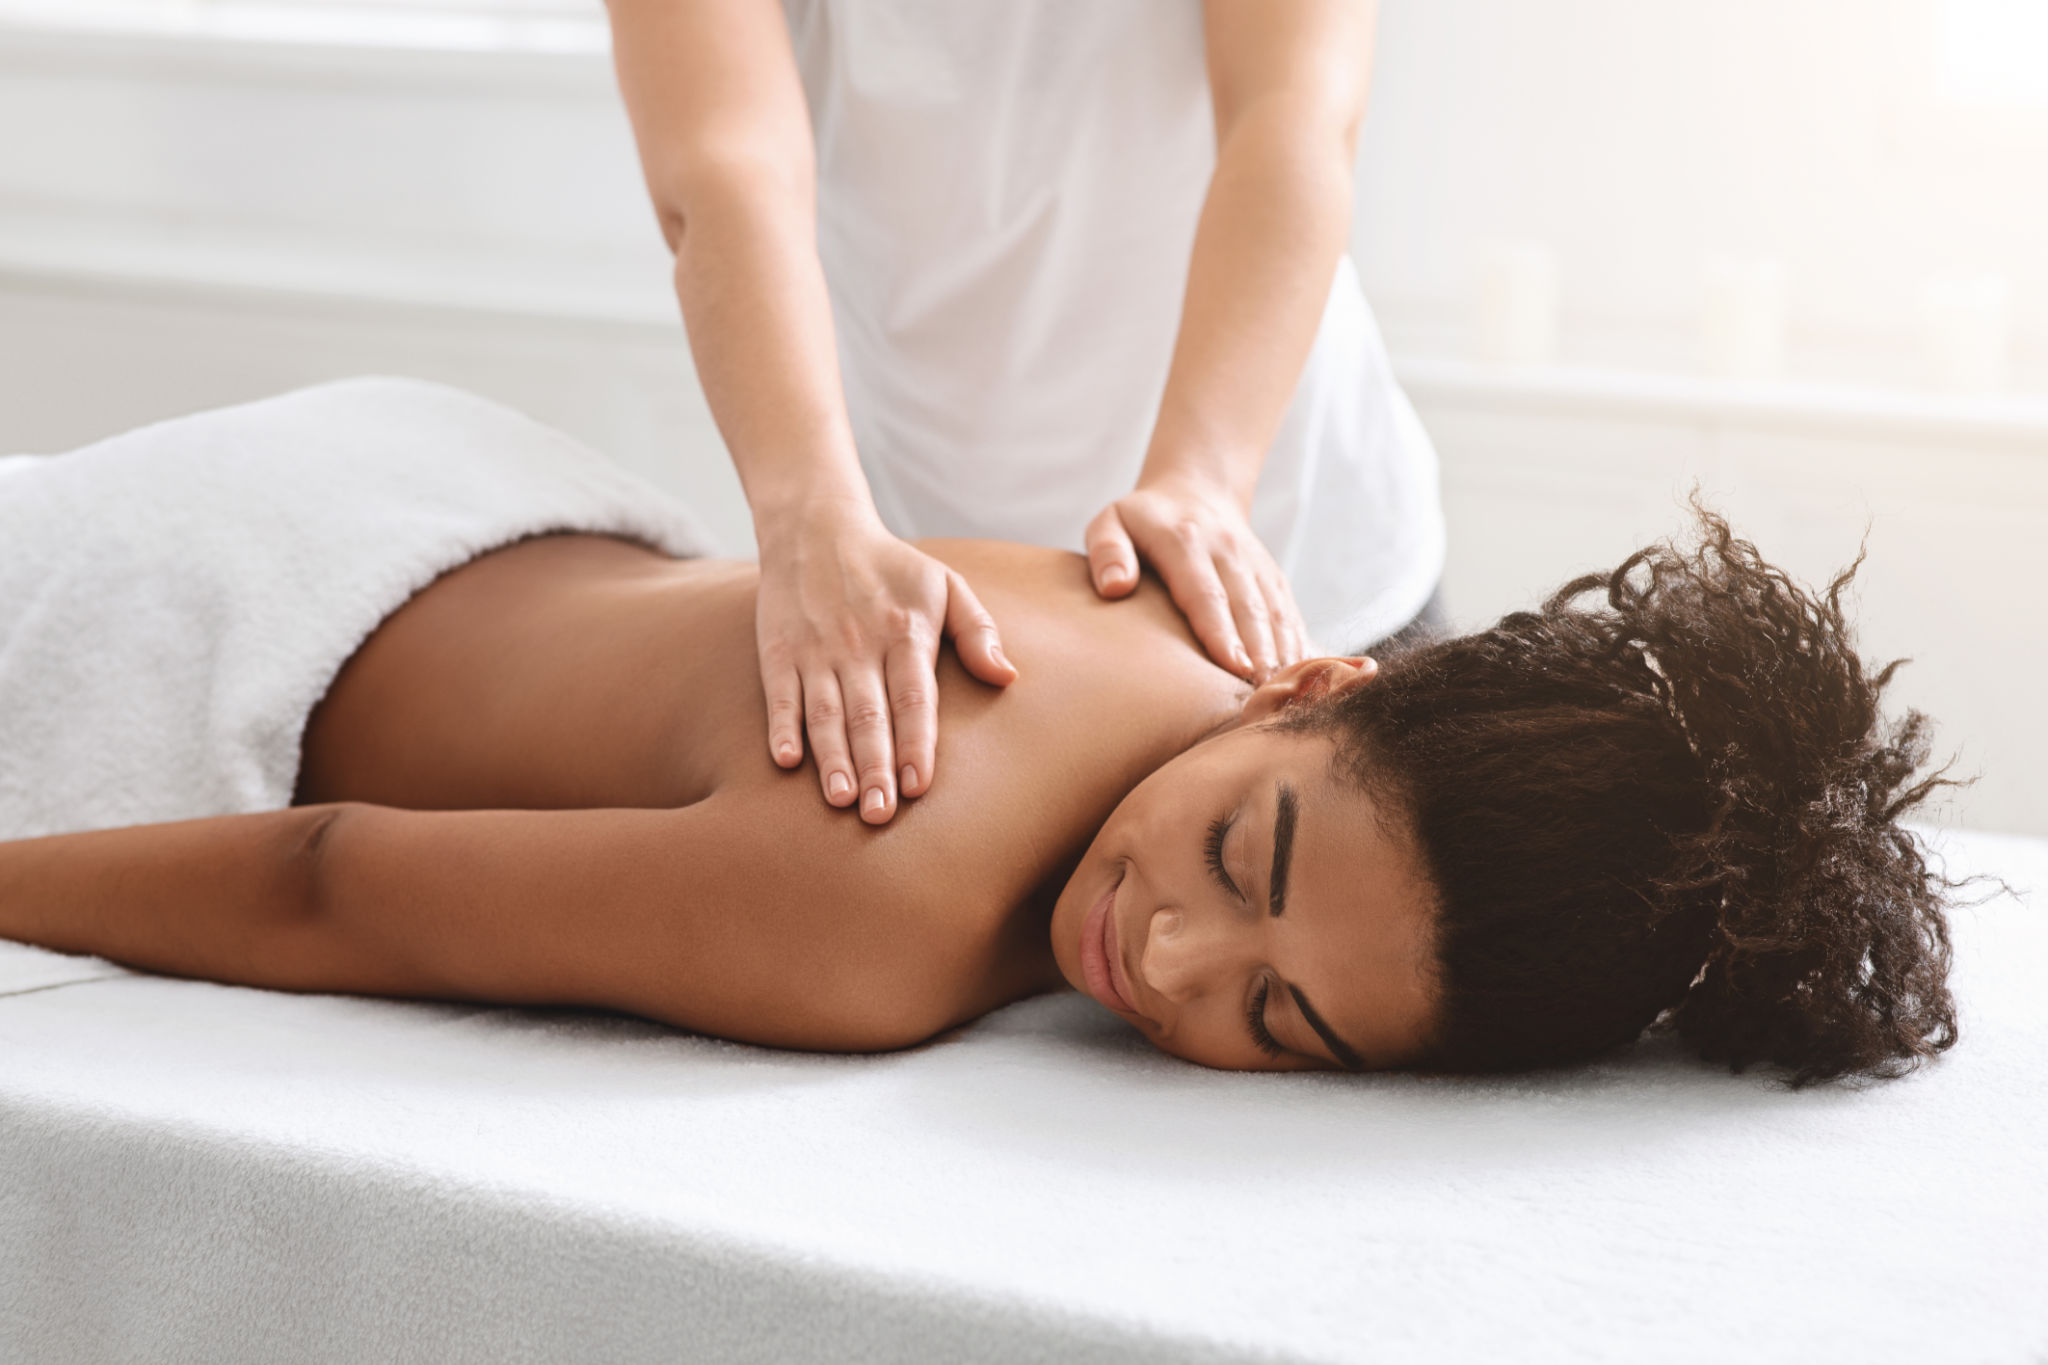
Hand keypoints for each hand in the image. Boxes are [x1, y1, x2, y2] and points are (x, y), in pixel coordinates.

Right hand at [756, 498, 1013, 823]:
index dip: (915, 742)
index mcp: (905, 631)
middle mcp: (859, 644)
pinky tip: (786, 762)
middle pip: (868, 714)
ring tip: (841, 800)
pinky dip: (782, 727)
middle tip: (880, 815)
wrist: (817, 527)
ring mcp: (815, 649)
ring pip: (825, 712)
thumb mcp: (946, 584)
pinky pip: (780, 695)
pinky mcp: (778, 651)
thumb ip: (978, 631)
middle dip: (875, 766)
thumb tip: (1008, 678)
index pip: (913, 697)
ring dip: (832, 759)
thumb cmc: (893, 568)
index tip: (918, 786)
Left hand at [1083, 475, 1307, 681]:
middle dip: (1259, 651)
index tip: (1233, 666)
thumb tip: (1114, 587)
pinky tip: (1299, 674)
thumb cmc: (1142, 520)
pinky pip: (1288, 609)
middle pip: (1248, 606)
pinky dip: (1296, 641)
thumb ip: (1107, 551)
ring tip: (1283, 690)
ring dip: (1283, 651)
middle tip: (1262, 692)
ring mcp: (1254, 562)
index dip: (1221, 631)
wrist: (1197, 489)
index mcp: (1185, 540)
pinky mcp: (1271, 575)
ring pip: (1275, 610)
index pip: (1205, 592)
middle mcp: (1227, 550)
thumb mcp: (1111, 522)